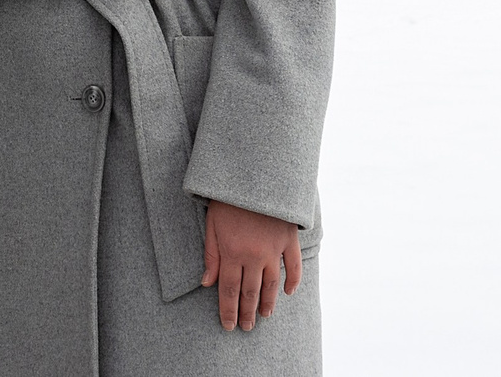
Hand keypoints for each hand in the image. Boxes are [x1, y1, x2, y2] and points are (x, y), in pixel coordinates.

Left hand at [201, 200, 301, 330]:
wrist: (254, 173)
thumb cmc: (228, 198)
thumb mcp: (212, 224)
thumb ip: (211, 255)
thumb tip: (207, 283)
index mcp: (232, 252)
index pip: (229, 291)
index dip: (228, 311)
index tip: (228, 326)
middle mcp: (254, 256)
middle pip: (250, 292)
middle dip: (247, 312)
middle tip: (246, 327)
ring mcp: (274, 249)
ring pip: (272, 285)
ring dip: (268, 303)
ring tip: (264, 315)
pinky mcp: (289, 239)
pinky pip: (293, 266)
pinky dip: (292, 281)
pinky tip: (287, 293)